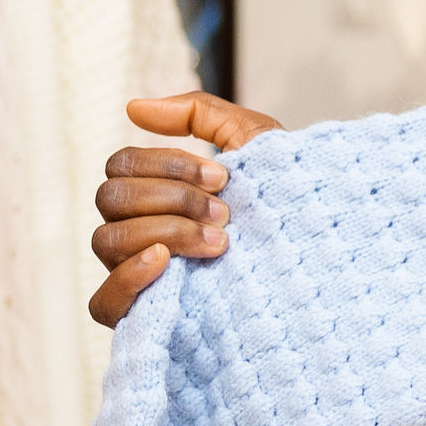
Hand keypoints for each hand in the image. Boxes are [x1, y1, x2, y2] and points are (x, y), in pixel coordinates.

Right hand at [90, 92, 283, 325]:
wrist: (321, 264)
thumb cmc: (287, 202)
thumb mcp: (254, 143)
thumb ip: (199, 113)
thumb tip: (133, 107)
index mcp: (155, 195)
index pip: (122, 165)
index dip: (170, 165)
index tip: (225, 178)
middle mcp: (138, 233)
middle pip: (110, 198)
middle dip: (173, 198)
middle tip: (226, 214)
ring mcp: (138, 276)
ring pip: (107, 240)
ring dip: (166, 231)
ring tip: (221, 243)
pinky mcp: (146, 318)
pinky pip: (104, 302)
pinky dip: (128, 277)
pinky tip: (165, 262)